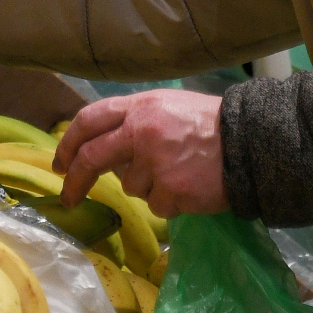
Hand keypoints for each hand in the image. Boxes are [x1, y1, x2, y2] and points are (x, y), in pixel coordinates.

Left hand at [53, 90, 227, 218]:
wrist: (251, 143)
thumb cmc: (211, 124)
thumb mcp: (169, 108)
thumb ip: (134, 123)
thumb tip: (104, 151)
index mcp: (140, 106)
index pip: (89, 120)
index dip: (68, 143)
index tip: (60, 163)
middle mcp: (141, 131)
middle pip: (92, 157)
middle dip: (74, 180)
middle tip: (68, 197)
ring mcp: (154, 163)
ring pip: (131, 186)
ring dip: (148, 187)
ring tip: (179, 173)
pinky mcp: (170, 192)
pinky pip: (157, 205)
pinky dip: (170, 202)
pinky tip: (190, 187)